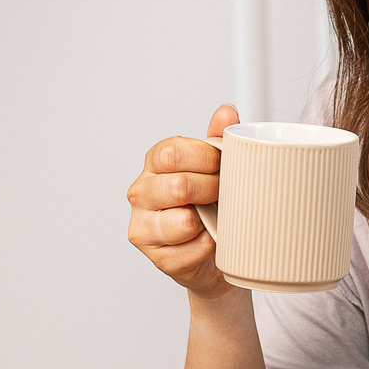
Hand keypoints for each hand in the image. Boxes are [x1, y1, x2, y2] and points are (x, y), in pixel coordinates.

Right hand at [127, 104, 237, 296]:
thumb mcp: (216, 166)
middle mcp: (142, 192)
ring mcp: (144, 225)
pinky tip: (210, 241)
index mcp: (155, 163)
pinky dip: (209, 246)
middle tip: (224, 194)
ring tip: (215, 218)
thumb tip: (226, 111)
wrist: (218, 249)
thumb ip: (219, 138)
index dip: (206, 158)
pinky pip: (191, 250)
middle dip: (212, 190)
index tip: (223, 165)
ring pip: (181, 222)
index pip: (172, 152)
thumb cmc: (213, 201)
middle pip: (178, 186)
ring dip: (209, 221)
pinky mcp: (156, 256)